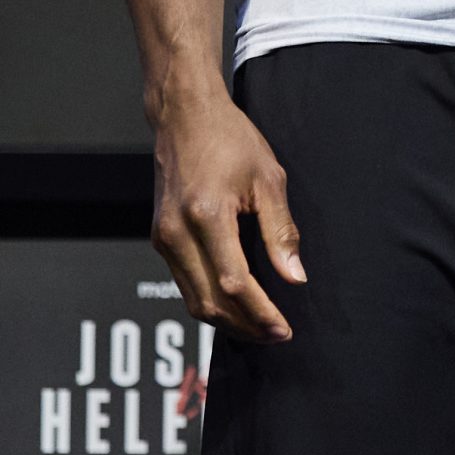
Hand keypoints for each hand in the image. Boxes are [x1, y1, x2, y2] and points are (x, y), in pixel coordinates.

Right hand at [151, 93, 302, 342]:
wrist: (185, 118)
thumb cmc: (231, 140)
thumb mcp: (269, 179)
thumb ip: (281, 231)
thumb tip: (295, 277)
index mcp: (206, 216)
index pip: (233, 283)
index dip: (260, 312)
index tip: (284, 328)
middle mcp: (177, 233)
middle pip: (208, 301)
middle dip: (244, 326)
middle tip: (277, 336)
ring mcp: (163, 238)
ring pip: (192, 299)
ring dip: (227, 320)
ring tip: (261, 328)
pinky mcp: (160, 238)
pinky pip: (185, 283)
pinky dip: (210, 301)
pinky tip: (236, 305)